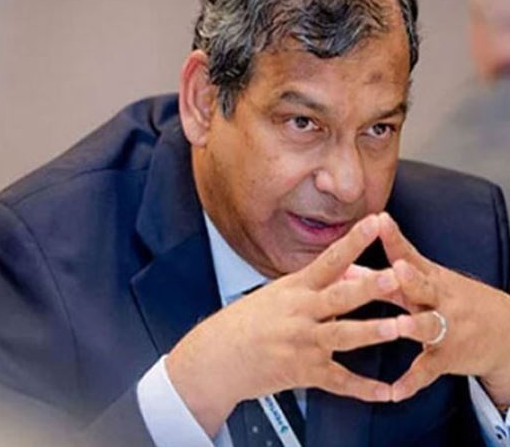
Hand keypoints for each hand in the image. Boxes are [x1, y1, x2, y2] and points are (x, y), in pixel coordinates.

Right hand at [167, 215, 402, 435]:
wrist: (216, 358)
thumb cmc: (245, 324)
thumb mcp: (277, 295)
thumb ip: (317, 284)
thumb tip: (354, 271)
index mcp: (294, 289)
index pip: (329, 260)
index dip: (353, 241)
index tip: (375, 222)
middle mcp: (299, 313)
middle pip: (339, 296)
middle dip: (369, 286)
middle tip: (395, 276)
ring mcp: (302, 343)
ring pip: (343, 335)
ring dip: (373, 331)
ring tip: (399, 328)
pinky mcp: (304, 372)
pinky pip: (339, 381)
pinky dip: (363, 388)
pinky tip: (386, 392)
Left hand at [377, 213, 509, 404]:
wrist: (506, 330)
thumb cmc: (450, 300)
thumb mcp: (425, 283)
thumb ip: (383, 276)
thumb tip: (342, 266)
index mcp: (428, 278)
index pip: (408, 254)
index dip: (394, 238)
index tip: (379, 221)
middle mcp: (438, 299)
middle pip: (422, 286)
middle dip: (410, 279)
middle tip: (396, 271)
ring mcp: (445, 327)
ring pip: (429, 326)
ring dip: (414, 326)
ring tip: (398, 327)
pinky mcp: (447, 356)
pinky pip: (427, 369)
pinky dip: (410, 381)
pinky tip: (393, 392)